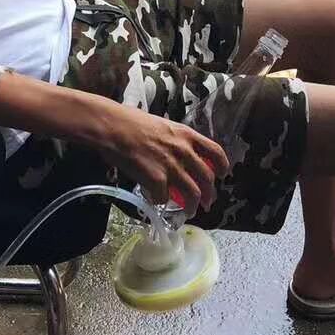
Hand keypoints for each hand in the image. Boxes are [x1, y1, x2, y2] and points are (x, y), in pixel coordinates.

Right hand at [98, 105, 228, 210]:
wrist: (113, 127)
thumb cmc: (131, 122)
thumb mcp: (162, 125)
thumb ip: (174, 140)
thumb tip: (178, 154)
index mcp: (186, 135)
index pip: (215, 152)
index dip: (222, 166)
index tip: (221, 174)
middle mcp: (183, 151)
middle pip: (206, 179)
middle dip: (209, 194)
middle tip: (207, 202)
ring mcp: (171, 167)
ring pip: (192, 194)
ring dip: (192, 207)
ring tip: (190, 212)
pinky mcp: (157, 180)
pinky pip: (164, 198)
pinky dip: (161, 202)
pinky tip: (156, 200)